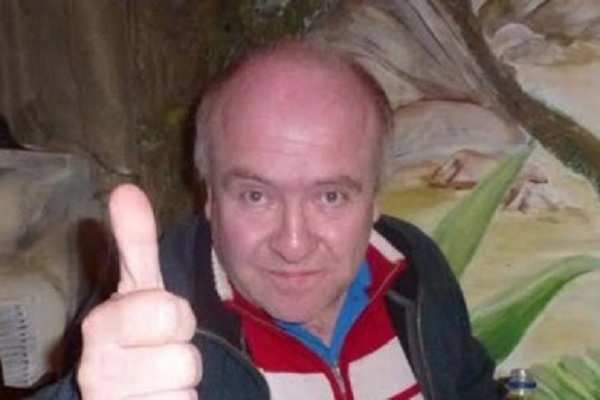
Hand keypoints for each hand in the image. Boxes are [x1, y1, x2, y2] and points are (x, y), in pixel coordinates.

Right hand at [77, 184, 200, 398]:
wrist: (122, 393)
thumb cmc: (136, 337)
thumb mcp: (139, 290)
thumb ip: (136, 245)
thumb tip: (125, 189)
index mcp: (101, 326)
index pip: (172, 313)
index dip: (176, 317)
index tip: (157, 322)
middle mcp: (98, 370)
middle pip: (184, 355)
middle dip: (181, 351)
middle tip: (160, 351)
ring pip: (186, 388)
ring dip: (181, 383)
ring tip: (157, 379)